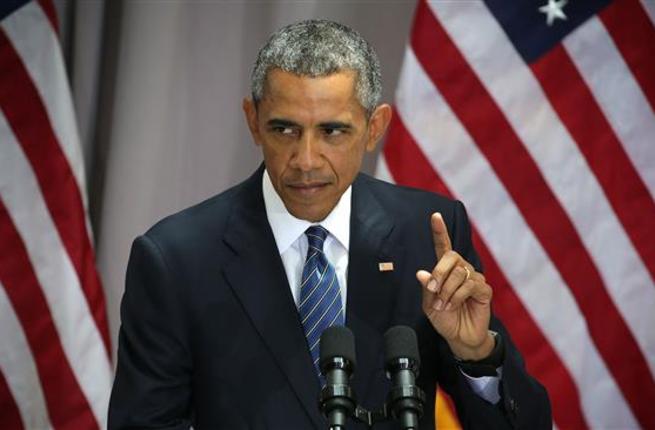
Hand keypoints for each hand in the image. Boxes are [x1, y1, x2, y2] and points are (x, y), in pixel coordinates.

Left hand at [416, 213, 493, 360]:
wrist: (459, 337)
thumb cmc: (444, 318)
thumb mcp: (428, 305)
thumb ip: (426, 288)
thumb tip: (422, 272)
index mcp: (446, 270)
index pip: (443, 247)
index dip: (440, 231)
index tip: (435, 216)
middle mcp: (461, 270)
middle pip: (451, 257)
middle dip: (439, 273)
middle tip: (433, 291)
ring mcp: (474, 279)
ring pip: (459, 273)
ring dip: (447, 291)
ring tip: (443, 304)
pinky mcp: (484, 290)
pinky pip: (470, 285)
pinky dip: (458, 296)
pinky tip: (454, 305)